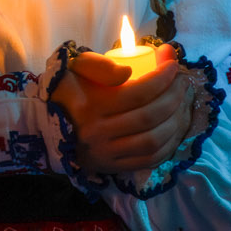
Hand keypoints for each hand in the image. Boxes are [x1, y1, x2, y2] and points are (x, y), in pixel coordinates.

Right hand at [48, 45, 192, 176]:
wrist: (47, 124)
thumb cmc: (67, 90)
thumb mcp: (75, 68)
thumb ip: (99, 65)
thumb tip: (128, 72)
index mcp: (89, 107)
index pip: (138, 93)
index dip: (162, 78)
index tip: (172, 64)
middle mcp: (97, 134)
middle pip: (149, 116)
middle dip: (174, 96)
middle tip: (182, 81)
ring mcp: (106, 154)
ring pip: (154, 141)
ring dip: (176, 120)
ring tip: (182, 102)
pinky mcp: (113, 167)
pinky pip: (150, 159)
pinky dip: (170, 143)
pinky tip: (175, 127)